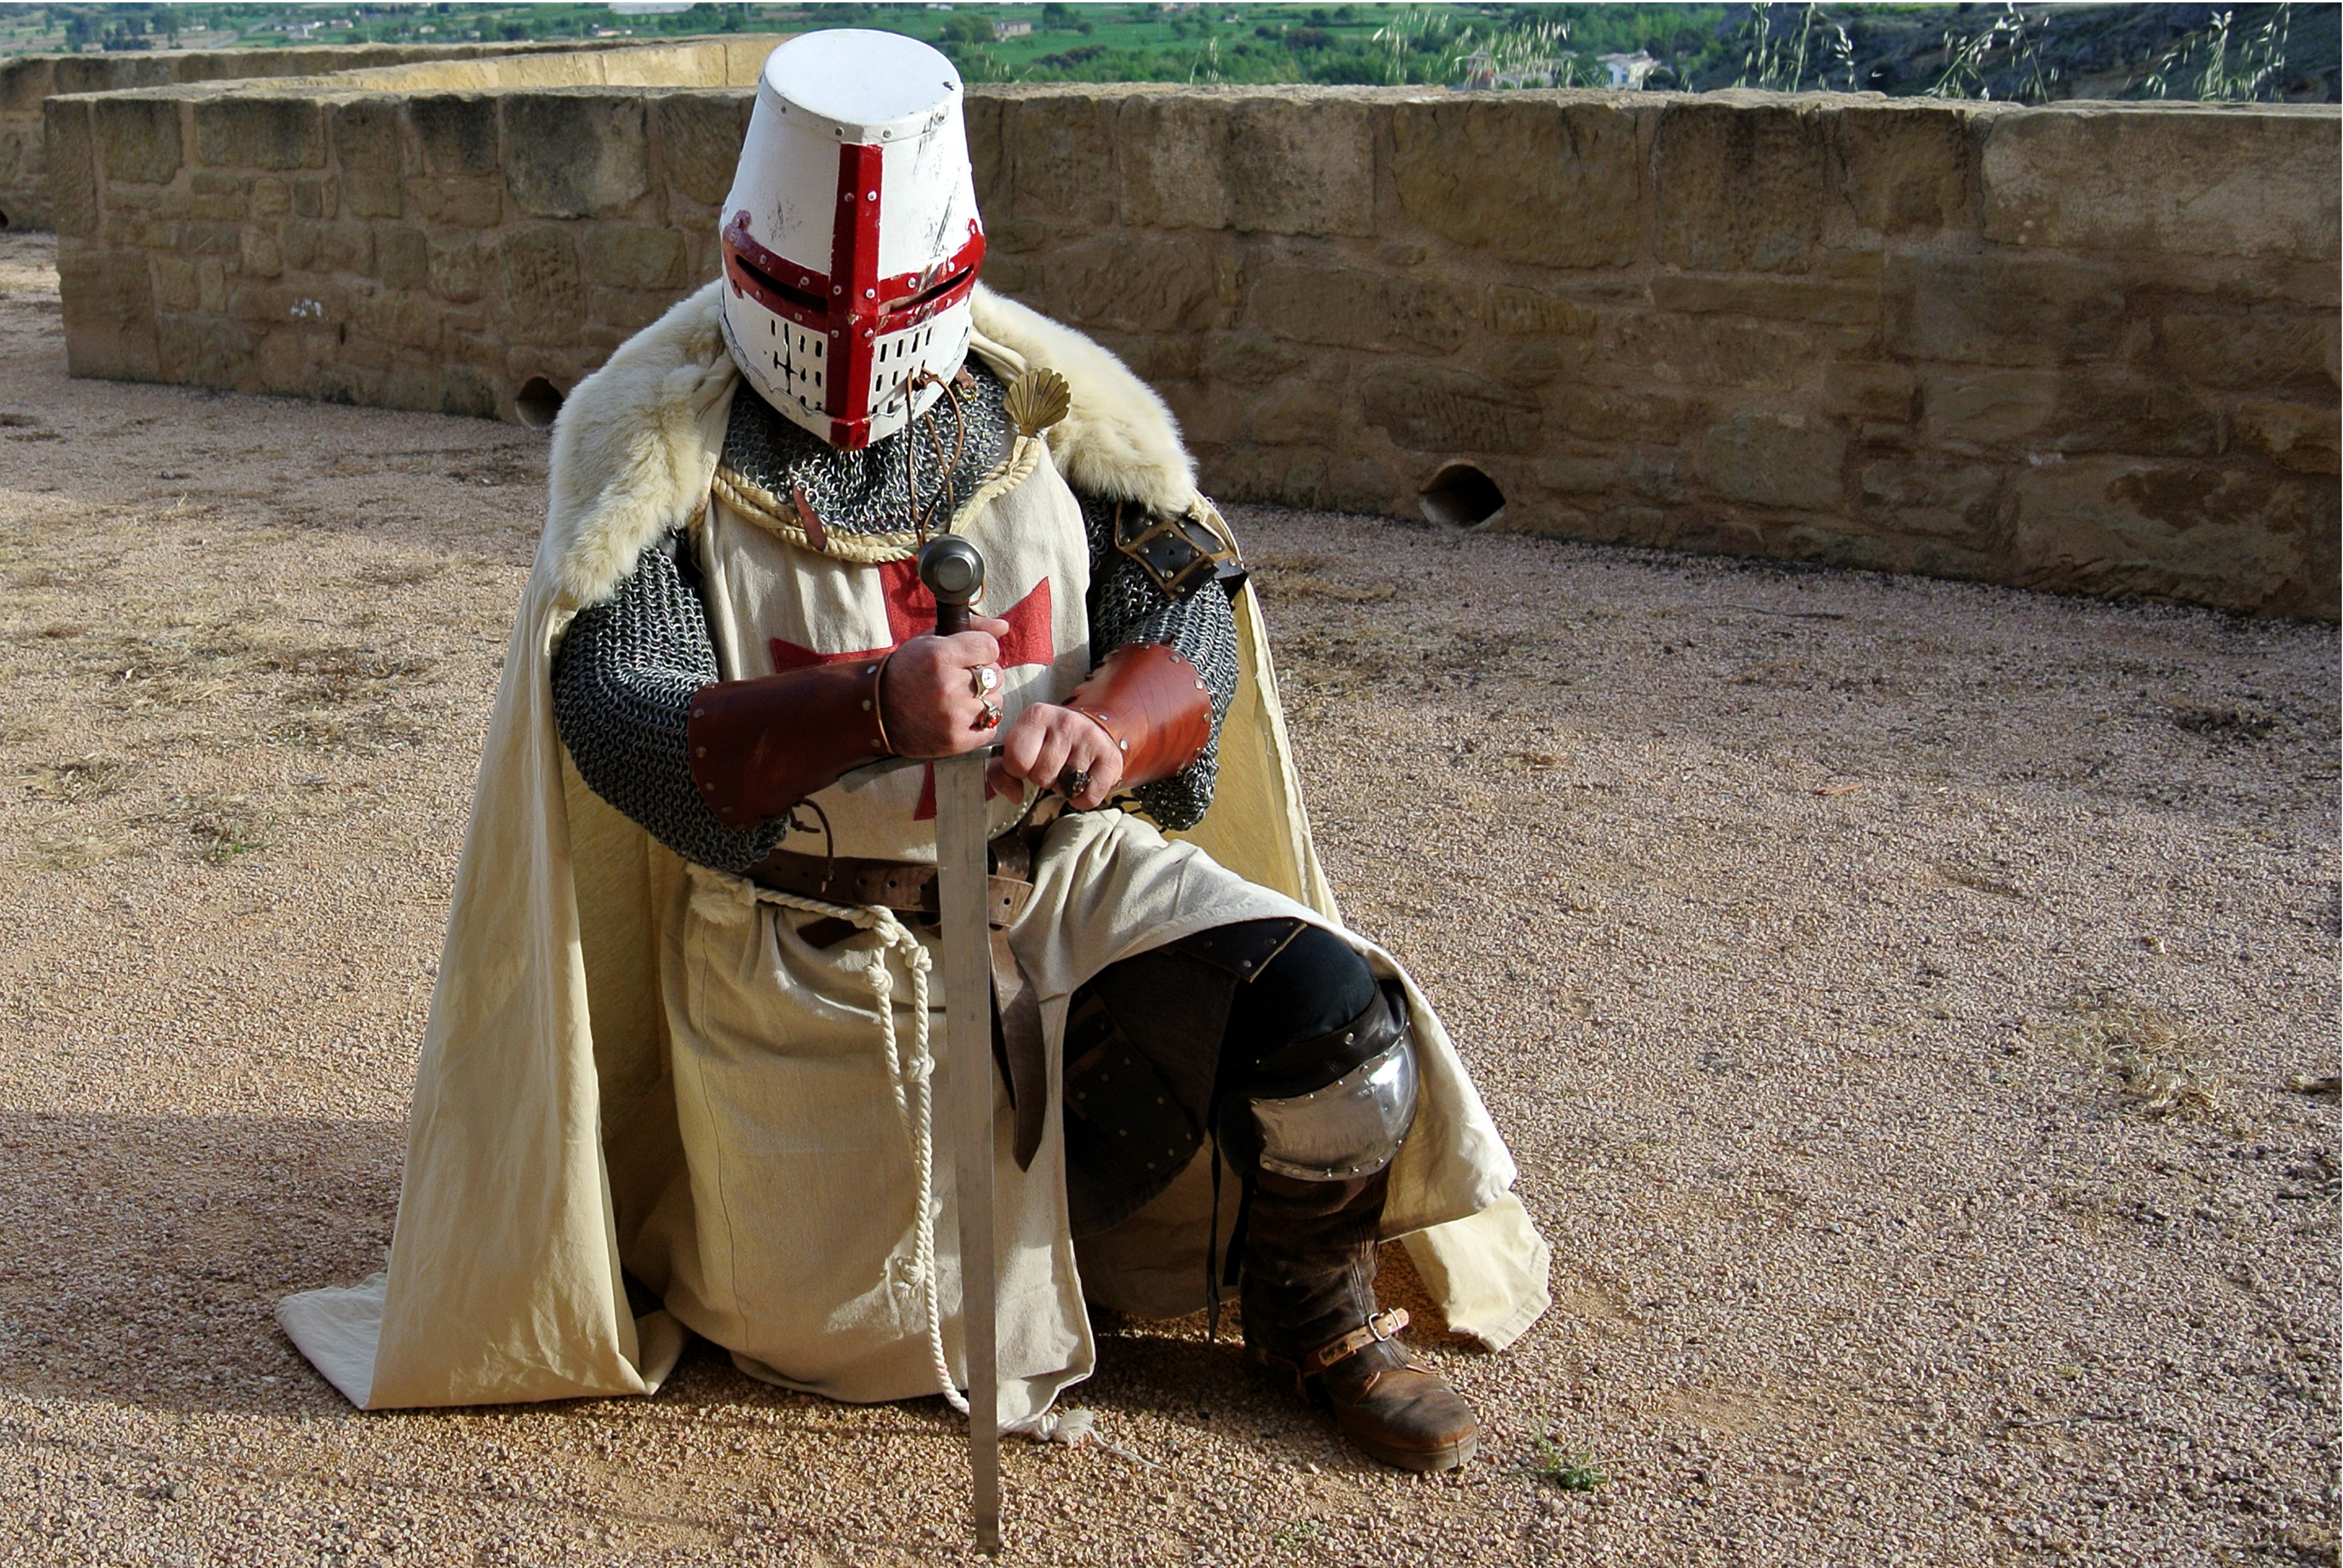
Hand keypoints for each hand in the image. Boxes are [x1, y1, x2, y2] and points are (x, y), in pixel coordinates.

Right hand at [879, 614, 1008, 758]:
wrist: (875, 711)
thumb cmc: (906, 671)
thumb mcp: (929, 641)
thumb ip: (970, 628)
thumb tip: (1004, 627)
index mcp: (940, 655)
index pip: (990, 647)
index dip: (981, 651)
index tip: (969, 657)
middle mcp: (948, 685)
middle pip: (996, 675)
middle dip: (982, 676)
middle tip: (960, 681)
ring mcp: (953, 715)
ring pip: (996, 701)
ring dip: (982, 700)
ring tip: (958, 700)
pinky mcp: (956, 740)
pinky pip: (990, 727)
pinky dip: (980, 723)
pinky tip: (961, 717)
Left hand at [991, 703, 1123, 809]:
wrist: (1089, 729)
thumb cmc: (1047, 742)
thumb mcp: (1019, 747)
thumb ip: (1001, 772)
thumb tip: (1015, 795)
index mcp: (1037, 715)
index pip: (1017, 760)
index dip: (1017, 769)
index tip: (1026, 762)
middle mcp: (1066, 722)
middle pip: (1040, 776)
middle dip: (1042, 778)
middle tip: (1051, 765)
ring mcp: (1091, 739)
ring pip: (1064, 787)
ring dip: (1062, 786)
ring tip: (1066, 769)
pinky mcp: (1111, 758)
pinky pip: (1088, 797)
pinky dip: (1082, 799)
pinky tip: (1081, 781)